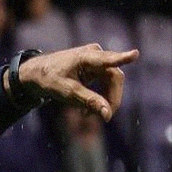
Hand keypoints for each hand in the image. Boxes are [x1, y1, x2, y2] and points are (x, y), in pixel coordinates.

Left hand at [12, 44, 139, 120]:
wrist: (36, 73)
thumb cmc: (49, 79)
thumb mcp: (67, 93)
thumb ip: (88, 101)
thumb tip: (107, 114)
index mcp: (85, 57)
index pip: (107, 59)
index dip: (122, 58)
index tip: (135, 55)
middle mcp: (95, 54)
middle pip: (114, 78)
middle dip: (110, 99)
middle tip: (104, 117)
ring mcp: (97, 60)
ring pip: (111, 82)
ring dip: (104, 100)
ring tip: (88, 116)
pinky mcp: (96, 67)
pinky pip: (105, 84)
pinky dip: (99, 97)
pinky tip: (87, 111)